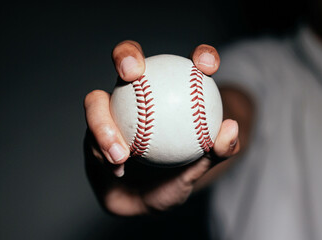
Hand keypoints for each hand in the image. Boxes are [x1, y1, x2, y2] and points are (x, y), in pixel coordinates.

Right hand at [84, 40, 239, 215]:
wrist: (142, 201)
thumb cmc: (173, 179)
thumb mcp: (200, 168)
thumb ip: (217, 151)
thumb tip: (231, 128)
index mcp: (166, 95)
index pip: (186, 67)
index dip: (200, 55)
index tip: (206, 65)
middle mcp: (134, 96)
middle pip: (125, 61)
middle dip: (125, 55)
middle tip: (132, 73)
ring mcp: (109, 112)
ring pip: (96, 102)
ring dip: (104, 124)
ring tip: (121, 154)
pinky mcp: (90, 132)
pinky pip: (91, 137)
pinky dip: (103, 152)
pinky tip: (118, 170)